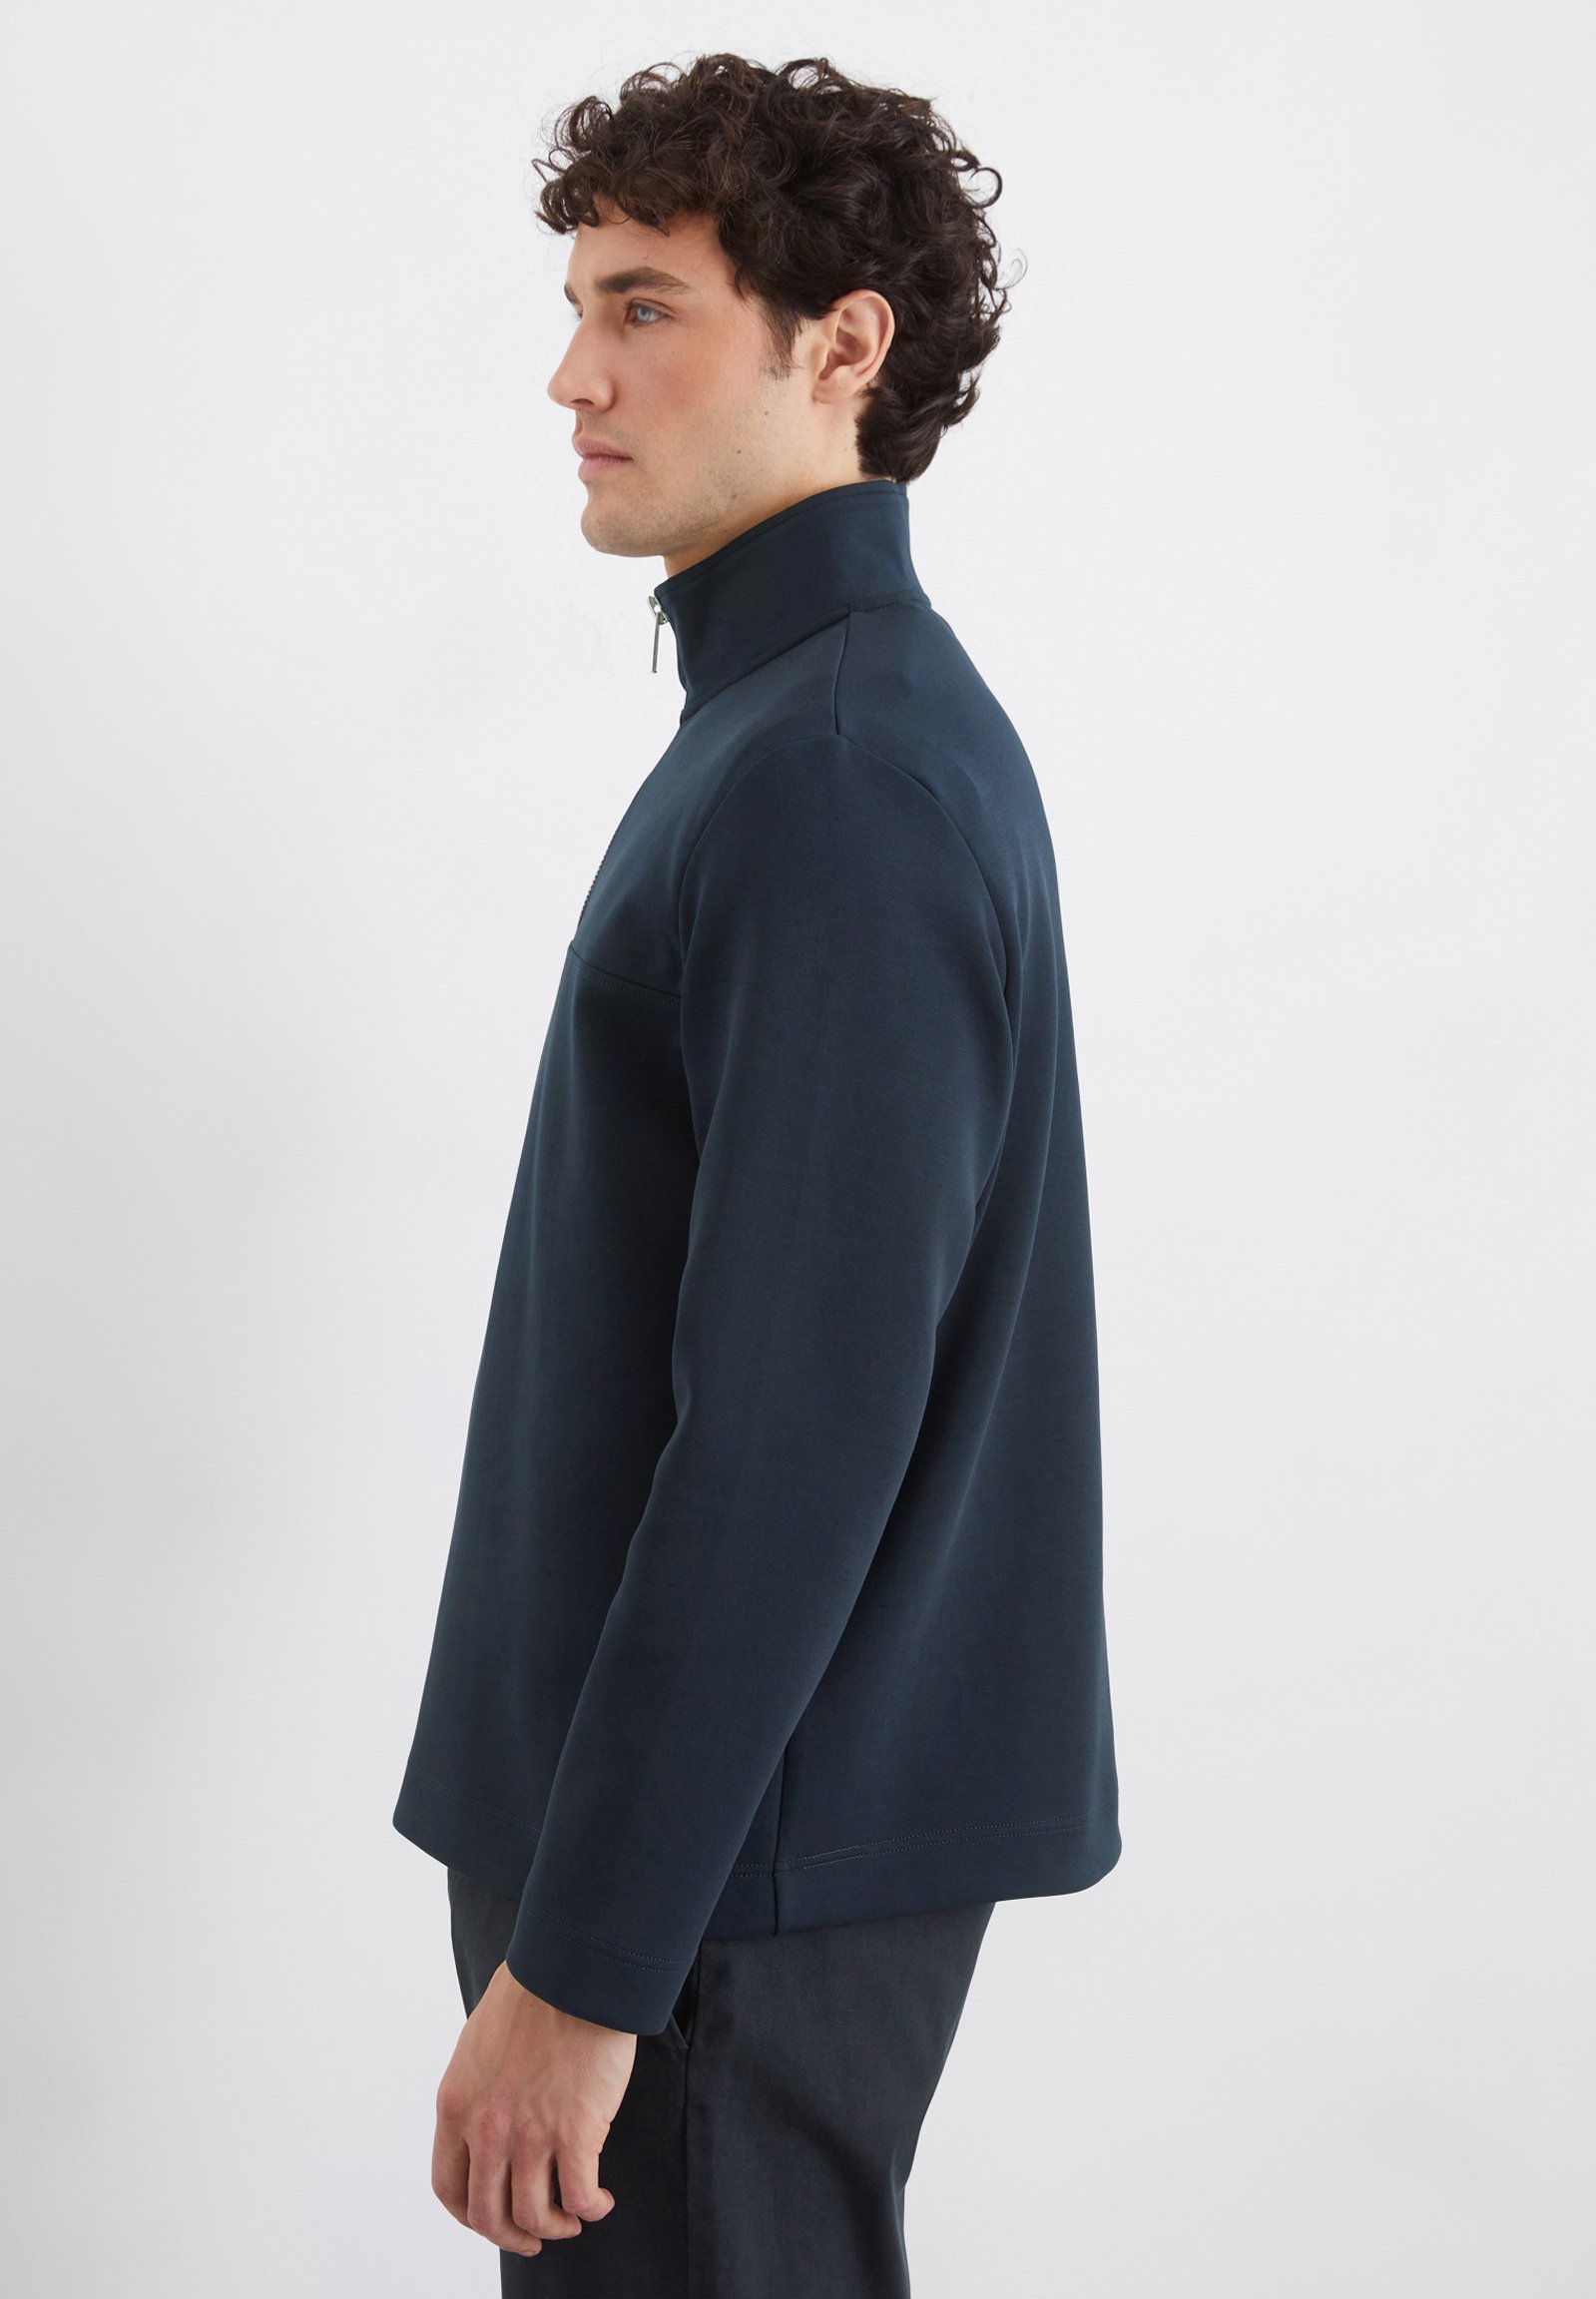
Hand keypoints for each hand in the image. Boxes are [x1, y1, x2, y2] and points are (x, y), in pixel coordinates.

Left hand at [431, 1957, 635, 2256]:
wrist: (573, 1972)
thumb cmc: (533, 1992)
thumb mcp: (479, 2044)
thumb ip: (478, 2088)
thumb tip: (490, 2113)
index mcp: (456, 2106)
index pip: (449, 2187)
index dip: (470, 2215)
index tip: (492, 2219)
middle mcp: (486, 2130)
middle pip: (488, 2216)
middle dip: (513, 2236)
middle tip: (534, 2238)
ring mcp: (530, 2135)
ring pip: (534, 2216)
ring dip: (555, 2228)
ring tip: (573, 2219)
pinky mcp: (576, 2133)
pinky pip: (579, 2196)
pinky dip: (590, 2209)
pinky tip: (601, 2201)